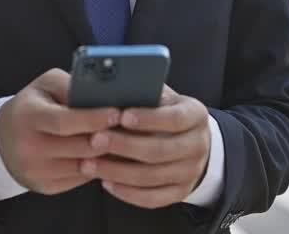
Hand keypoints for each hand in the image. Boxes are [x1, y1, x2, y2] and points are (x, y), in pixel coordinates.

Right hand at [0, 69, 119, 195]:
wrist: (3, 140)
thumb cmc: (32, 106)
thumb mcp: (45, 85)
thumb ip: (70, 85)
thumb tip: (101, 94)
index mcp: (28, 117)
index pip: (64, 121)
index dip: (93, 118)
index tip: (117, 113)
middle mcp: (29, 148)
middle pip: (80, 147)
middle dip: (108, 137)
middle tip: (130, 128)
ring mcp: (37, 171)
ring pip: (84, 166)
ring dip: (107, 155)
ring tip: (124, 140)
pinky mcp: (46, 187)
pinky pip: (81, 179)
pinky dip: (97, 167)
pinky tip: (107, 155)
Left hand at [81, 85, 210, 208]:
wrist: (191, 142)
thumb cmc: (166, 113)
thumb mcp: (164, 98)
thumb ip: (145, 94)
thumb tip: (113, 90)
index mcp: (196, 116)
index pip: (174, 118)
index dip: (148, 119)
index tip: (121, 116)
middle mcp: (198, 146)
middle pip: (160, 150)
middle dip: (124, 146)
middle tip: (95, 140)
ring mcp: (191, 172)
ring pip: (152, 177)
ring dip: (118, 172)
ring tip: (90, 164)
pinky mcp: (180, 192)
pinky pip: (152, 198)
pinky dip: (127, 192)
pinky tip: (106, 182)